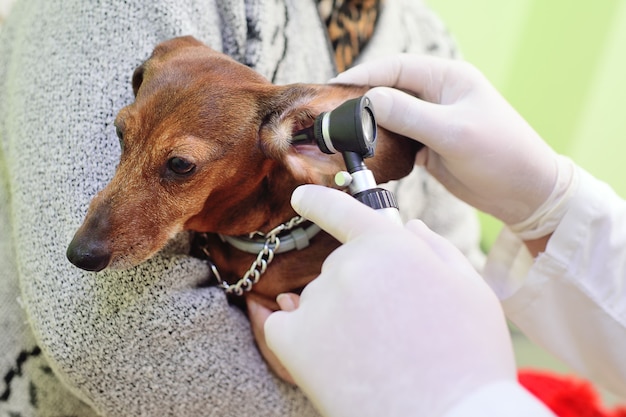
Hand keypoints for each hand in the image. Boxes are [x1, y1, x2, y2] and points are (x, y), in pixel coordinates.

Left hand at [264, 185, 516, 416]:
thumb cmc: (468, 358)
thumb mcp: (471, 291)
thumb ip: (436, 250)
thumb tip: (410, 227)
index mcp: (389, 246)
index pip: (342, 210)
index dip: (318, 201)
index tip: (300, 197)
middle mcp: (347, 266)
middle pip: (339, 267)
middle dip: (359, 288)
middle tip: (391, 327)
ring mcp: (318, 303)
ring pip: (317, 300)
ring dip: (336, 318)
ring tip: (374, 353)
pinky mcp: (294, 342)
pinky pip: (284, 327)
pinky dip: (302, 339)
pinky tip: (335, 360)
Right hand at [332, 55, 573, 228]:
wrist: (524, 194)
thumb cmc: (500, 155)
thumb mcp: (453, 132)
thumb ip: (408, 114)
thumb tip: (367, 101)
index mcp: (448, 79)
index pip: (397, 67)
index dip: (364, 74)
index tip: (334, 87)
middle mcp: (438, 96)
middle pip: (389, 90)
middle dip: (361, 100)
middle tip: (331, 114)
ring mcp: (432, 122)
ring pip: (390, 116)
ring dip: (368, 124)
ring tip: (340, 133)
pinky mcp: (428, 146)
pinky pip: (396, 139)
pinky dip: (379, 144)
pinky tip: (363, 151)